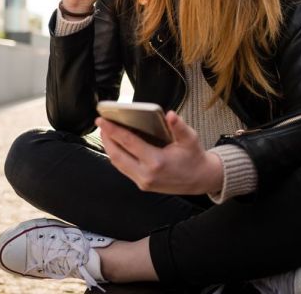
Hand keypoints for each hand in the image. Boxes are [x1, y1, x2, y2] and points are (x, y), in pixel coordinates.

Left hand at [96, 111, 223, 194]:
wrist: (200, 180)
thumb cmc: (194, 157)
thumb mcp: (190, 139)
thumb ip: (179, 127)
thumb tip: (170, 114)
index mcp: (156, 161)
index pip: (129, 143)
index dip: (113, 130)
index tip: (102, 120)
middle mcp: (146, 174)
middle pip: (117, 155)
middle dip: (106, 138)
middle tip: (101, 123)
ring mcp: (143, 182)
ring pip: (118, 164)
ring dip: (109, 147)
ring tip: (106, 131)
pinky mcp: (142, 185)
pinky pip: (124, 169)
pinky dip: (117, 156)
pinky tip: (116, 144)